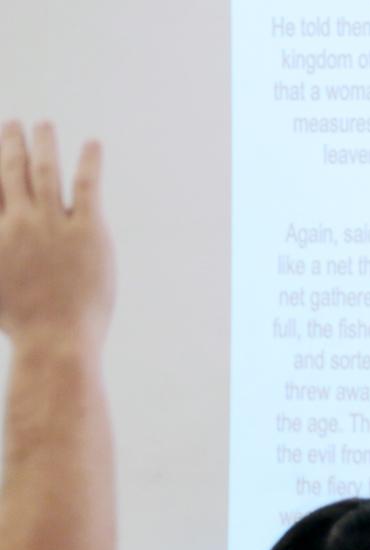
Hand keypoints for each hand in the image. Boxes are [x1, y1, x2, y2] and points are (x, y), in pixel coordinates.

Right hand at [0, 122, 112, 349]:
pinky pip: (88, 186)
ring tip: (43, 125)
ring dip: (44, 144)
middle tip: (13, 124)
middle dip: (11, 144)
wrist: (54, 338)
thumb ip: (0, 248)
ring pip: (46, 171)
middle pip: (12, 171)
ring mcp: (54, 224)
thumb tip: (5, 235)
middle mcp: (20, 221)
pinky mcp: (88, 231)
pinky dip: (89, 162)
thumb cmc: (21, 321)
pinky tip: (93, 144)